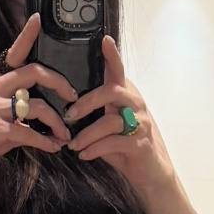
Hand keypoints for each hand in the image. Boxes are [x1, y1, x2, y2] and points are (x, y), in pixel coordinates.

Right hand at [0, 13, 77, 181]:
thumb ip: (20, 110)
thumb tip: (48, 116)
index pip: (13, 53)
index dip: (26, 35)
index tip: (38, 19)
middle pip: (34, 72)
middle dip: (59, 83)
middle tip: (73, 97)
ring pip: (38, 106)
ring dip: (56, 123)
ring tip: (64, 135)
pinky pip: (30, 132)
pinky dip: (46, 142)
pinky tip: (53, 148)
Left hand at [63, 35, 175, 193]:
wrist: (149, 172)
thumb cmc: (124, 146)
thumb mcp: (108, 125)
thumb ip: (94, 112)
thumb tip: (63, 107)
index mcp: (126, 96)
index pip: (119, 71)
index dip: (112, 56)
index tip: (104, 40)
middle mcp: (136, 105)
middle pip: (112, 92)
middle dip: (86, 102)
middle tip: (69, 116)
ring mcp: (140, 124)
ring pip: (111, 120)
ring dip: (87, 134)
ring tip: (73, 145)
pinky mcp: (140, 144)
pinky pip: (114, 143)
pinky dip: (95, 149)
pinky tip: (84, 155)